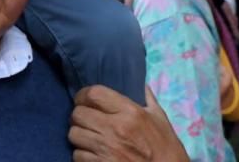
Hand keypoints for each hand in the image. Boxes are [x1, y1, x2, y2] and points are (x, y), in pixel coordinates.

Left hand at [70, 85, 189, 161]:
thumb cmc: (165, 148)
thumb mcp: (160, 118)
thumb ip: (147, 99)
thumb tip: (139, 84)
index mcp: (130, 112)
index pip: (94, 93)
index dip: (84, 95)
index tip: (84, 99)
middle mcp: (116, 128)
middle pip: (78, 114)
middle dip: (80, 116)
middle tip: (86, 120)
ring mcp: (107, 149)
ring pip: (74, 135)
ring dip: (79, 136)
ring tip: (89, 137)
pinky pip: (77, 155)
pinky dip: (82, 155)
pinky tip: (92, 153)